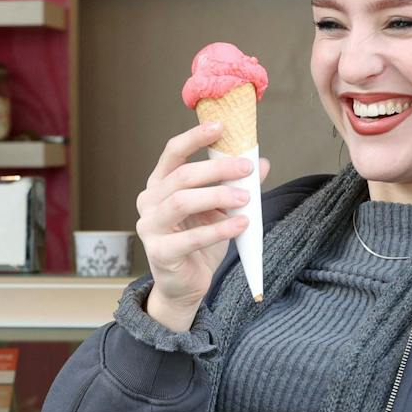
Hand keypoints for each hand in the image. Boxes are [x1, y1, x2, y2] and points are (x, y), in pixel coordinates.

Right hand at [135, 121, 270, 331]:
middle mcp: (149, 202)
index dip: (195, 137)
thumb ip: (235, 187)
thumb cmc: (198, 243)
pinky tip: (242, 224)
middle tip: (246, 168)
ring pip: (182, 201)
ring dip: (218, 196)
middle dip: (217, 168)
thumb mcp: (219, 210)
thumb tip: (262, 164)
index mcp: (160, 185)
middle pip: (182, 176)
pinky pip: (191, 237)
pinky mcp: (160, 253)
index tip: (221, 126)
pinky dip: (219, 229)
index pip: (172, 153)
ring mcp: (150, 227)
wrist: (184, 285)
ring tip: (246, 198)